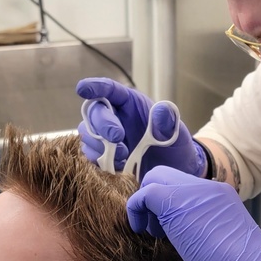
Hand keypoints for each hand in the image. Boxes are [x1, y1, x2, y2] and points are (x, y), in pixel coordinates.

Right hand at [76, 78, 206, 177]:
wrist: (172, 174)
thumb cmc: (175, 148)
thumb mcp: (177, 135)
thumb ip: (168, 123)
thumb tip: (160, 110)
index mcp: (130, 103)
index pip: (109, 89)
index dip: (94, 87)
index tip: (82, 88)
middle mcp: (115, 117)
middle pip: (94, 112)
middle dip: (102, 124)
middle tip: (117, 137)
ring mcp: (106, 137)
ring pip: (88, 134)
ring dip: (100, 145)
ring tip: (124, 156)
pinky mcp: (103, 156)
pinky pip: (90, 155)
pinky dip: (99, 160)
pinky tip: (118, 167)